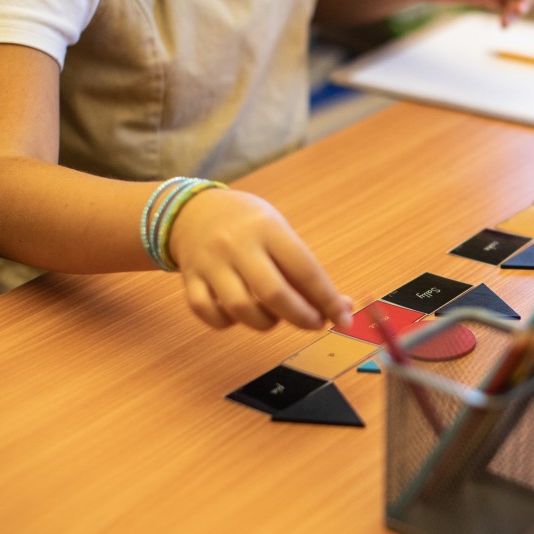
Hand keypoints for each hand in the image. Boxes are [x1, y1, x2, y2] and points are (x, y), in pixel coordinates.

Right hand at [165, 188, 352, 330]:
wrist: (192, 210)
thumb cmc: (248, 224)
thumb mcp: (280, 233)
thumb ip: (306, 270)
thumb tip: (341, 308)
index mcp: (267, 228)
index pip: (304, 269)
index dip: (327, 299)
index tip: (343, 318)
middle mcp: (237, 245)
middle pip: (272, 293)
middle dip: (301, 317)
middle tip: (315, 323)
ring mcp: (210, 263)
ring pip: (239, 308)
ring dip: (266, 322)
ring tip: (276, 314)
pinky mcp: (190, 279)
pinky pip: (207, 313)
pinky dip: (228, 322)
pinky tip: (241, 315)